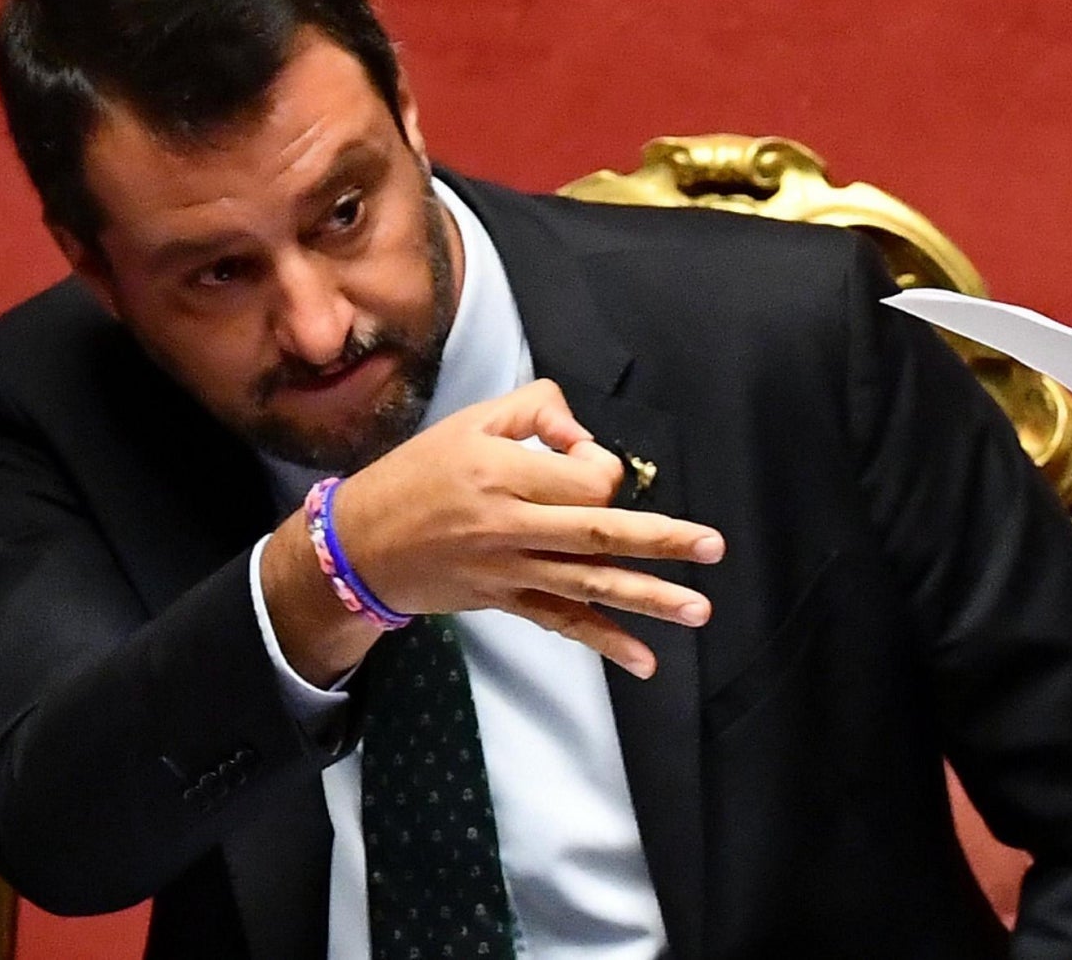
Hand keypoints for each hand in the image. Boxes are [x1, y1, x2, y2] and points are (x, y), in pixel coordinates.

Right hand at [261, 380, 722, 686]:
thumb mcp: (473, 421)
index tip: (587, 459)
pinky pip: (562, 624)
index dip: (602, 467)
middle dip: (661, 540)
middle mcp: (511, 527)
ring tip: (699, 608)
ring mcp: (510, 571)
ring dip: (648, 598)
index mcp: (504, 475)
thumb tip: (587, 437)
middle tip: (713, 547)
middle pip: (597, 532)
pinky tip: (645, 662)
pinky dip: (605, 643)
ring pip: (588, 584)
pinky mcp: (506, 602)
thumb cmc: (420, 473)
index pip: (583, 478)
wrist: (357, 546)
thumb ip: (538, 410)